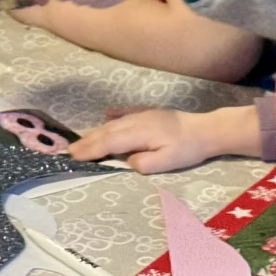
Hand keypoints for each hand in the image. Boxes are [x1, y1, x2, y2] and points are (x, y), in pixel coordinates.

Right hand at [68, 105, 259, 172]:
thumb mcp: (169, 162)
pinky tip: (106, 114)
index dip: (91, 150)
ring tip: (81, 139)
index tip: (74, 156)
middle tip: (69, 150)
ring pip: (114, 123)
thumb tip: (127, 162)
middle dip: (87, 141)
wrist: (207, 130)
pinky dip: (115, 114)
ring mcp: (143, 115)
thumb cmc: (188, 149)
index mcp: (140, 134)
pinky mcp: (150, 113)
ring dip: (96, 131)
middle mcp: (137, 122)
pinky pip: (127, 112)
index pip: (110, 143)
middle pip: (107, 132)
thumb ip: (145, 162)